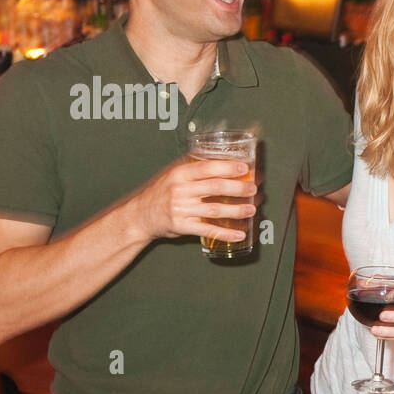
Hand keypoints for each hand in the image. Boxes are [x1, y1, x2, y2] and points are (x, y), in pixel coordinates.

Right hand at [131, 157, 255, 243]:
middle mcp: (180, 190)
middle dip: (238, 188)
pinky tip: (240, 234)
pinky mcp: (183, 226)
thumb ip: (194, 168)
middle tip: (254, 189)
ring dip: (236, 210)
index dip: (227, 167)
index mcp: (179, 174)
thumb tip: (223, 159)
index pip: (206, 168)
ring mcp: (181, 209)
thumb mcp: (173, 175)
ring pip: (214, 210)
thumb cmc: (161, 193)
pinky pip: (208, 231)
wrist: (140, 215)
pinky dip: (226, 233)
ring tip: (252, 209)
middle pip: (214, 188)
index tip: (244, 168)